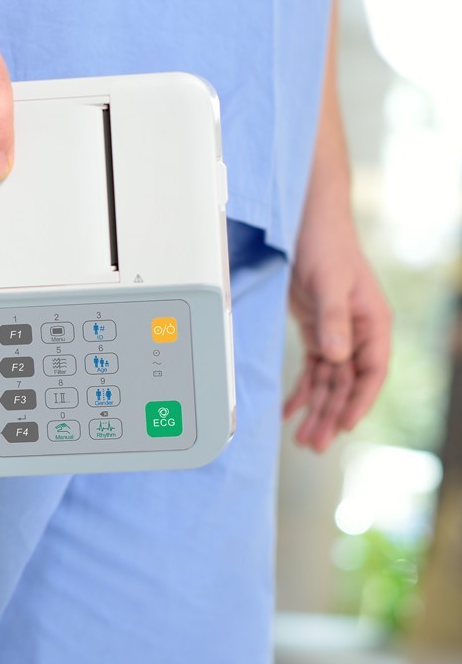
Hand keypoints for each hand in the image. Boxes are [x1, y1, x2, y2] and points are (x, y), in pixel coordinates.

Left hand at [284, 208, 392, 451]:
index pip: (371, 372)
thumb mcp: (329, 283)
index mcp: (373, 323)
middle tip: (313, 443)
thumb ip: (334, 320)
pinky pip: (314, 367)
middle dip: (331, 414)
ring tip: (302, 437)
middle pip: (348, 384)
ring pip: (330, 381)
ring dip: (316, 408)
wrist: (308, 220)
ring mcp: (337, 332)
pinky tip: (291, 409)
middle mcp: (358, 332)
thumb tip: (337, 356)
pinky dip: (303, 389)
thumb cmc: (326, 245)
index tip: (343, 426)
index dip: (359, 402)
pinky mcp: (317, 329)